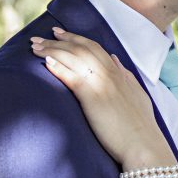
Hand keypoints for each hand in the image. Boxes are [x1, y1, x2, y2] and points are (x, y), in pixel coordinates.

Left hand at [30, 27, 174, 167]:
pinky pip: (72, 77)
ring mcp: (101, 84)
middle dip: (58, 40)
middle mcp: (110, 74)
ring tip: (34, 47)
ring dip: (52, 50)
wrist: (143, 144)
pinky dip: (58, 67)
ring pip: (74, 58)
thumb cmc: (141, 126)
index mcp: (119, 73)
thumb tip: (114, 59)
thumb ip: (125, 75)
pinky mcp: (92, 98)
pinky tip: (45, 62)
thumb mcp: (137, 94)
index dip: (75, 38)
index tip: (60, 33)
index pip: (94, 47)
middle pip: (81, 48)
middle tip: (39, 38)